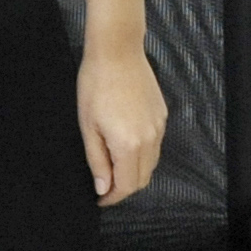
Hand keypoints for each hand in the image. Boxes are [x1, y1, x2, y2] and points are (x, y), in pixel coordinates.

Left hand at [76, 44, 165, 204]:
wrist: (117, 51)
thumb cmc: (96, 84)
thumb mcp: (88, 126)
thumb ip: (97, 160)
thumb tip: (103, 187)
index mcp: (129, 145)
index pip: (127, 185)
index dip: (113, 197)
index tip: (101, 199)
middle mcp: (150, 140)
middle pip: (143, 178)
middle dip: (124, 187)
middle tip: (105, 186)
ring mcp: (159, 127)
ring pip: (151, 163)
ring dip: (135, 171)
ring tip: (113, 167)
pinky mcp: (162, 116)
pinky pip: (155, 145)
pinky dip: (142, 154)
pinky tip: (125, 145)